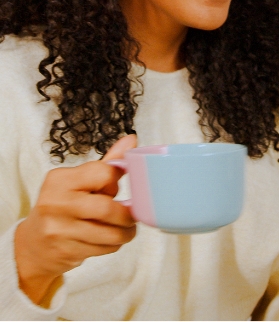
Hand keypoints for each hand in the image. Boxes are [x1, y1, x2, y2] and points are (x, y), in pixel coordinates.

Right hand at [15, 135, 136, 304]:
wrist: (33, 244)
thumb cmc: (63, 205)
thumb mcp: (79, 180)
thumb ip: (107, 162)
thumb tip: (132, 140)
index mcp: (60, 180)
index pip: (103, 173)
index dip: (115, 182)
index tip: (114, 188)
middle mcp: (56, 203)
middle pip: (107, 208)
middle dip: (127, 214)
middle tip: (132, 215)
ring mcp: (58, 230)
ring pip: (108, 233)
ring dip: (125, 233)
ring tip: (127, 229)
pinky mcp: (65, 251)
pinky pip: (102, 249)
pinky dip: (114, 245)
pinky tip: (111, 239)